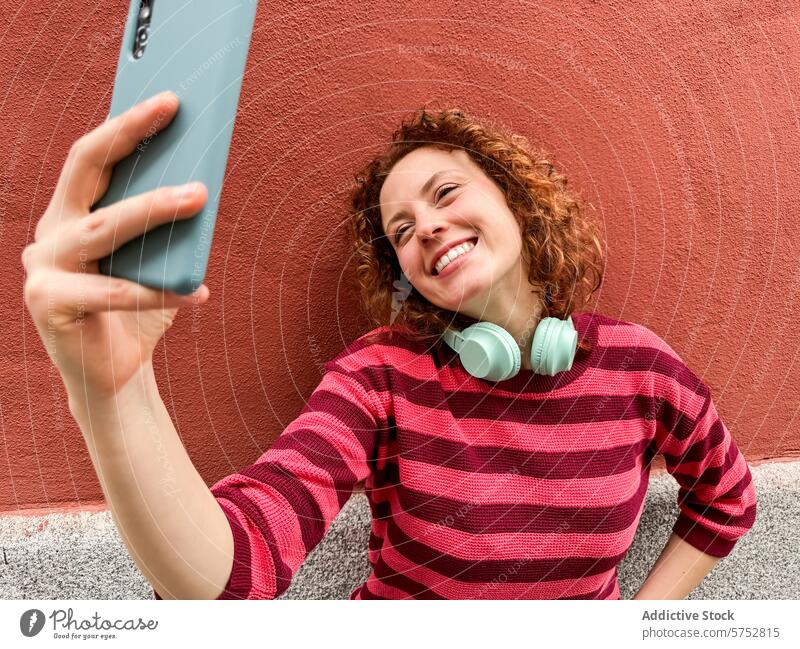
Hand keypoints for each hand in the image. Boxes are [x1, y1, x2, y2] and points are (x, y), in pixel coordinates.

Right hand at [22, 91, 209, 405]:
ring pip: (102, 228)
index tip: (168, 99)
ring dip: (153, 209)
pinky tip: (198, 292)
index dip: (127, 125)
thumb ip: (166, 228)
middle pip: (86, 172)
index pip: (94, 157)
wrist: (116, 376)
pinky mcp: (47, 305)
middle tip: (173, 111)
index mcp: (71, 215)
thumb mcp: (156, 262)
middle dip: (128, 135)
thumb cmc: (139, 312)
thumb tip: (202, 181)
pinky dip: (158, 292)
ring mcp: (43, 268)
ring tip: (198, 195)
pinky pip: (112, 293)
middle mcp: (51, 233)